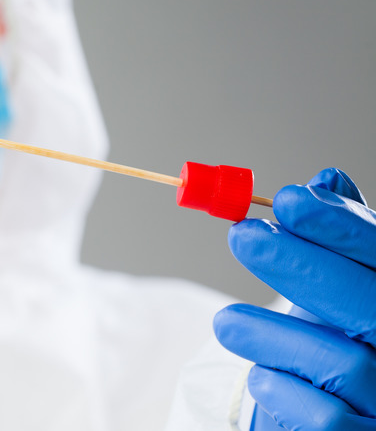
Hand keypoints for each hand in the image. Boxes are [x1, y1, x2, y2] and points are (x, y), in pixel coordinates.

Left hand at [214, 168, 375, 429]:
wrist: (333, 420)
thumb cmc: (331, 345)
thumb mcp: (334, 290)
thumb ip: (334, 242)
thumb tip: (325, 180)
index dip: (345, 226)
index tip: (288, 199)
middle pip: (372, 303)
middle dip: (303, 266)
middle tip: (243, 236)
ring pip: (344, 362)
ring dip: (272, 336)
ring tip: (226, 324)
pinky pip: (325, 418)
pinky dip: (281, 390)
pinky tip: (263, 378)